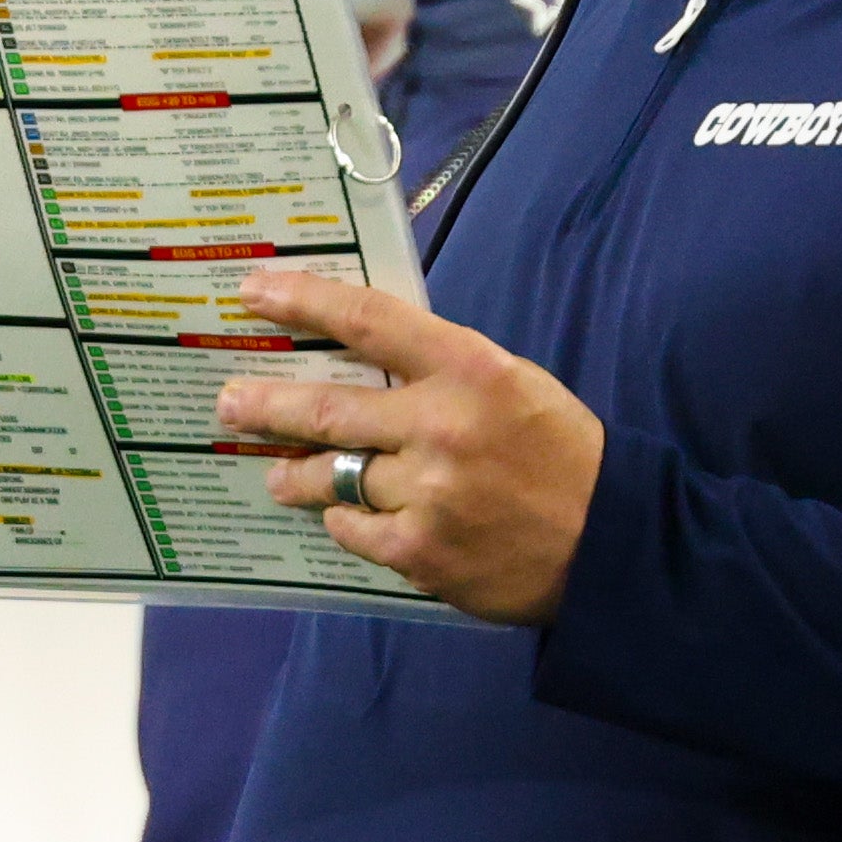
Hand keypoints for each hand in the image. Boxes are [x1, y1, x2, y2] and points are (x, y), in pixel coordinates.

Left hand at [216, 269, 604, 625]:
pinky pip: (351, 528)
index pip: (369, 320)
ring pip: (329, 475)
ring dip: (293, 472)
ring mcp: (427, 491)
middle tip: (229, 402)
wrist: (611, 544)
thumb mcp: (513, 385)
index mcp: (471, 368)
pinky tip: (349, 516)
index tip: (253, 291)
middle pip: (326, 406)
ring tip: (276, 472)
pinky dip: (344, 520)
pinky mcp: (420, 550)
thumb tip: (363, 359)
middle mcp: (442, 425)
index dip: (302, 301)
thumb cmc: (561, 455)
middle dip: (265, 404)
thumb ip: (443, 370)